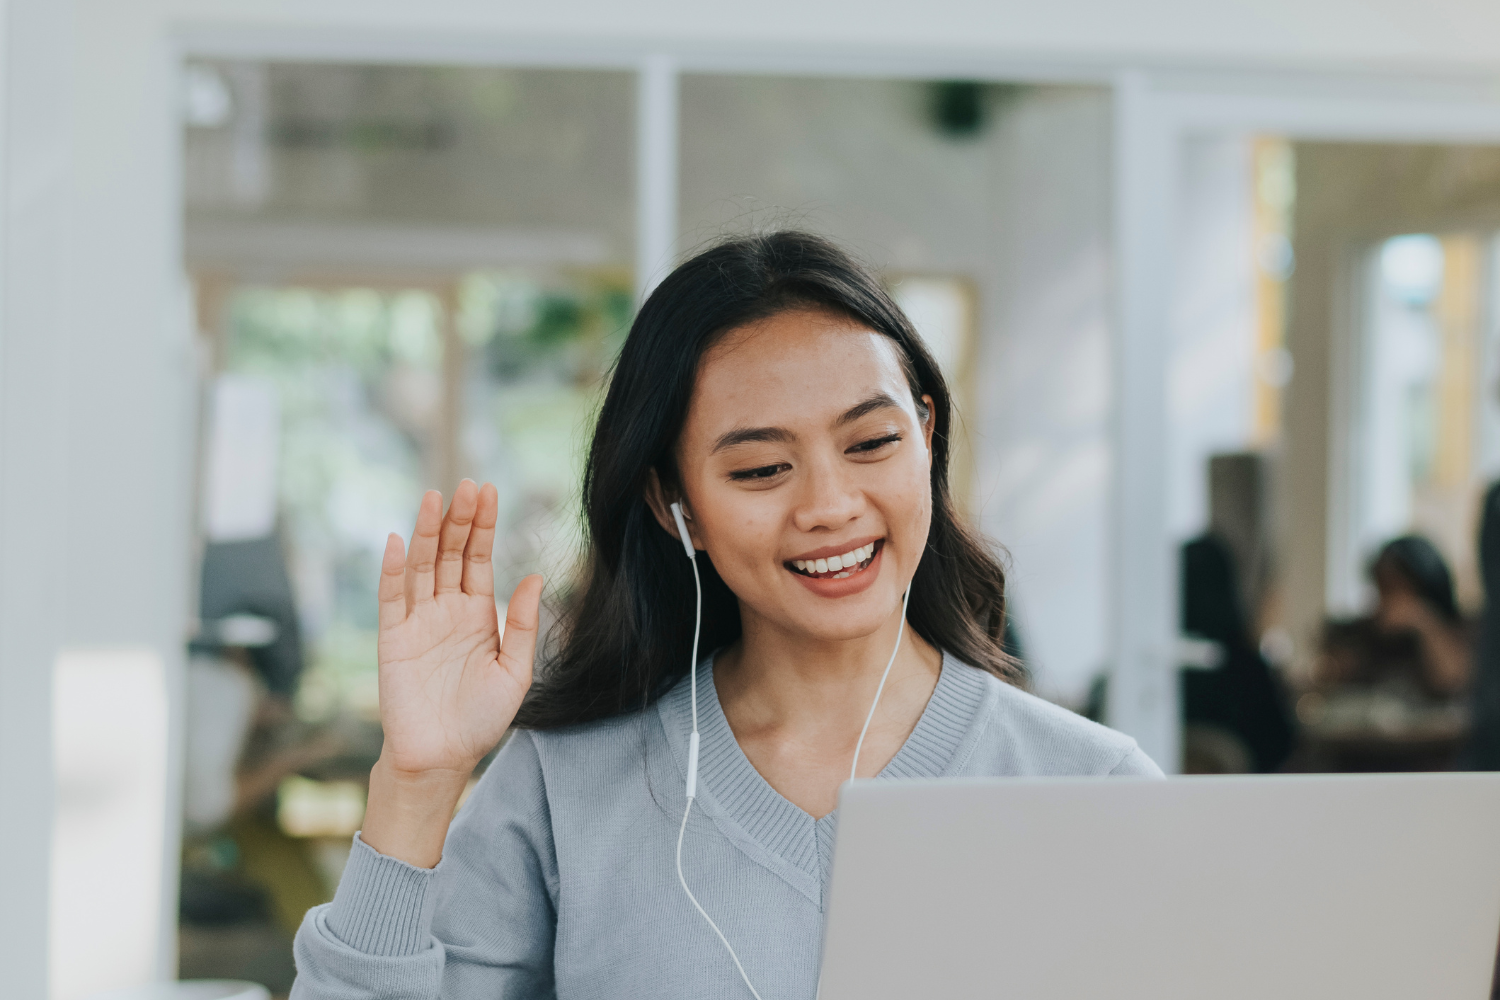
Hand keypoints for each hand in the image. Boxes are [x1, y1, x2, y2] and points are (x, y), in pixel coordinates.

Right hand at [375, 480, 541, 778]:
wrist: (442, 758)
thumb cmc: (480, 720)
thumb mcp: (515, 672)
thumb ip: (523, 625)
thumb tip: (534, 576)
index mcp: (478, 613)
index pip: (479, 558)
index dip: (483, 525)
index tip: (489, 491)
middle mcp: (446, 610)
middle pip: (451, 553)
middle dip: (459, 519)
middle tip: (468, 485)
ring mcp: (417, 622)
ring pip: (421, 567)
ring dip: (427, 532)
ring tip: (434, 497)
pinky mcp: (392, 639)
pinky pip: (391, 598)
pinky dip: (393, 569)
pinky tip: (400, 541)